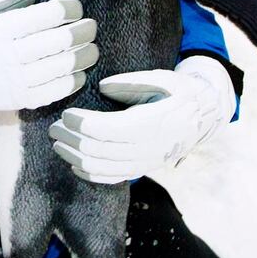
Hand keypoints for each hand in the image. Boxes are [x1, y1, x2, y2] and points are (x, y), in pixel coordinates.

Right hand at [0, 0, 97, 138]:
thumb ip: (9, 1)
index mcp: (1, 30)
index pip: (47, 15)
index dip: (69, 9)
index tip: (76, 8)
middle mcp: (10, 55)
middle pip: (60, 40)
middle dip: (83, 30)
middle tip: (91, 26)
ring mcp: (17, 80)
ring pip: (64, 66)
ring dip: (85, 55)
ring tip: (92, 48)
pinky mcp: (22, 100)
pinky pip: (57, 90)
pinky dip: (74, 80)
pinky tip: (79, 72)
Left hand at [49, 56, 235, 183]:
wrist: (202, 117)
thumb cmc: (179, 93)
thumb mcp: (162, 79)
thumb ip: (131, 82)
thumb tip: (103, 87)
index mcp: (149, 124)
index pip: (104, 130)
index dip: (80, 123)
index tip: (66, 114)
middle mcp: (145, 148)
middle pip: (96, 150)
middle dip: (70, 139)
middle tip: (53, 127)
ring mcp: (143, 163)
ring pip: (100, 167)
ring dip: (74, 156)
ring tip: (58, 143)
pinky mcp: (141, 170)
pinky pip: (110, 178)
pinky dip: (89, 173)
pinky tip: (74, 163)